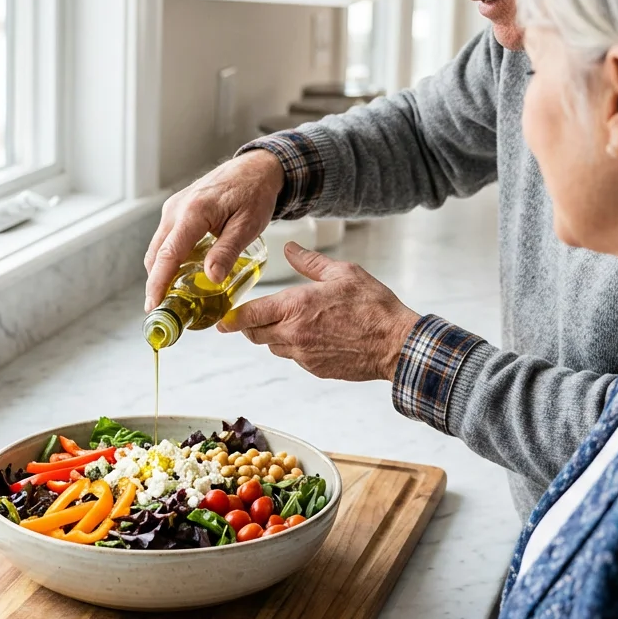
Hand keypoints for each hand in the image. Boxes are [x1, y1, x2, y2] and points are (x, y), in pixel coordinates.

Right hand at [144, 151, 284, 309]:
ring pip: (159, 247)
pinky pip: (166, 239)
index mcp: (194, 212)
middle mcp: (177, 209)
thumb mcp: (248, 225)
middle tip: (165, 311)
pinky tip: (181, 274)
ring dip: (161, 272)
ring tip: (173, 298)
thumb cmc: (254, 194)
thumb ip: (228, 251)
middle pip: (156, 254)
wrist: (255, 168)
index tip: (153, 306)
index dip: (158, 283)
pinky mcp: (177, 210)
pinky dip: (168, 259)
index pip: (168, 254)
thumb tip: (211, 279)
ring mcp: (174, 208)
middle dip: (156, 284)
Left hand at [216, 242, 421, 381]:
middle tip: (252, 317)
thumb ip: (310, 262)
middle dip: (250, 326)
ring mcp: (303, 355)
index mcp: (295, 306)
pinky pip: (294, 357)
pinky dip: (295, 346)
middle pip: (255, 334)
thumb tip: (289, 249)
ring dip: (274, 335)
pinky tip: (314, 335)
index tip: (222, 319)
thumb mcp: (343, 273)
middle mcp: (293, 334)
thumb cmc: (373, 306)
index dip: (232, 319)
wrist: (395, 344)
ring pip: (273, 346)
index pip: (249, 316)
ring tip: (291, 322)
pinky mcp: (315, 369)